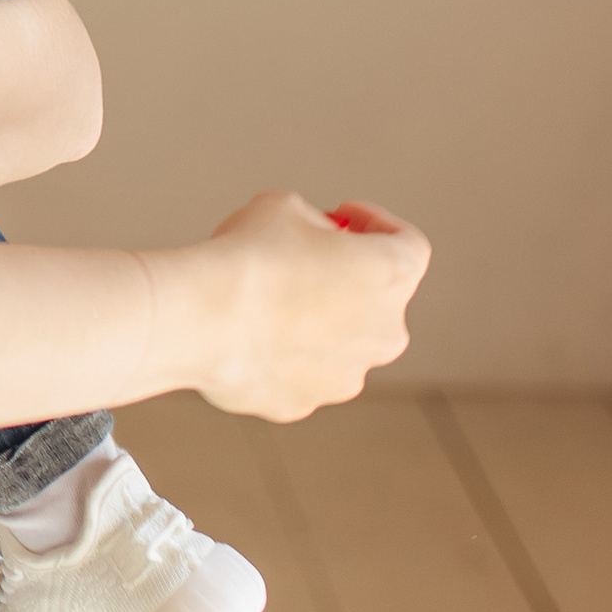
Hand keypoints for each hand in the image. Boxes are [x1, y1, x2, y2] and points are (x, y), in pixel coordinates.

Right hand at [175, 193, 427, 421]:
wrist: (203, 319)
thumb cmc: (249, 258)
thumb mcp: (285, 208)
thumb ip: (313, 227)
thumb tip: (309, 247)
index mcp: (391, 275)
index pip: (408, 244)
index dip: (376, 224)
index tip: (345, 219)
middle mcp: (384, 333)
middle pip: (377, 300)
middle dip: (345, 278)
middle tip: (303, 258)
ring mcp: (347, 375)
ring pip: (339, 343)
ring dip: (314, 320)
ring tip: (264, 299)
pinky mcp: (304, 403)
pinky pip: (300, 372)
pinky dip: (281, 354)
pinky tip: (245, 333)